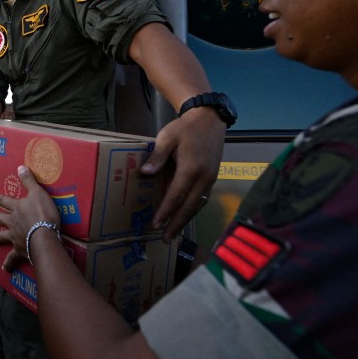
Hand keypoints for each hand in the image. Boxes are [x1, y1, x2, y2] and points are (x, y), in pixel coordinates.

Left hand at [0, 165, 60, 271]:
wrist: (43, 235)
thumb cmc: (43, 213)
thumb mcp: (38, 192)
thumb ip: (29, 180)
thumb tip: (20, 166)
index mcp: (17, 208)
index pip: (5, 200)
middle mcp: (12, 222)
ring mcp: (14, 236)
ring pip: (2, 237)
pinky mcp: (19, 249)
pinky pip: (12, 258)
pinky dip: (8, 264)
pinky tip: (4, 269)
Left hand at [139, 107, 223, 240]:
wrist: (209, 119)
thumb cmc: (185, 128)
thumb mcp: (167, 138)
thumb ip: (157, 157)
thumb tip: (144, 173)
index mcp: (191, 168)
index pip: (176, 196)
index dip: (166, 212)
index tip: (156, 224)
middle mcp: (204, 178)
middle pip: (189, 206)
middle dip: (176, 224)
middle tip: (165, 239)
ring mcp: (211, 179)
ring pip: (197, 205)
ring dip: (185, 220)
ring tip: (174, 233)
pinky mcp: (213, 178)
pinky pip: (202, 199)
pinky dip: (193, 210)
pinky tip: (184, 216)